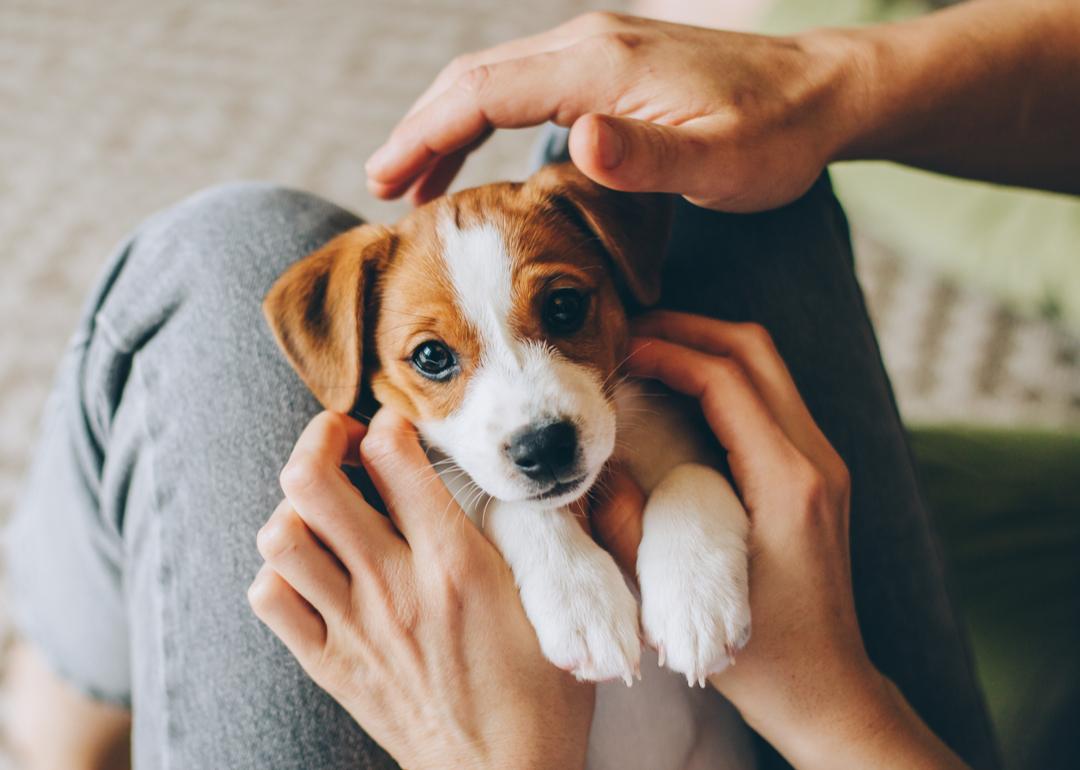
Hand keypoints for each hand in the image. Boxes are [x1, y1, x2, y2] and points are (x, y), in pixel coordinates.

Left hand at [247, 409, 593, 769]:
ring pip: (281, 535)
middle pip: (312, 480)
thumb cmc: (541, 694)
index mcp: (456, 563)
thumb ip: (554, 535)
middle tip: (345, 440)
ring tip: (327, 506)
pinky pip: (270, 598)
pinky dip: (281, 571)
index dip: (390, 421)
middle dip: (320, 437)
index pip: (393, 455)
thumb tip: (549, 482)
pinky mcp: (330, 663)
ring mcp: (354, 627)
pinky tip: (315, 568)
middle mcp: (395, 586)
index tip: (400, 426)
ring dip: (297, 507)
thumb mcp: (560, 606)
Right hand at [365, 12, 860, 210]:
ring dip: (449, 126)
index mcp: (600, 65)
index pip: (483, 92)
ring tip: (417, 184)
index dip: (426, 136)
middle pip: (474, 78)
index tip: (385, 183)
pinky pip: (527, 86)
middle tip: (382, 189)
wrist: (825, 91)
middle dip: (421, 131)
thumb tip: (573, 139)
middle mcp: (589, 44)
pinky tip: (487, 160)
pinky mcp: (612, 66)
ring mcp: (599, 49)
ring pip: (496, 79)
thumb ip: (644, 156)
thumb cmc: (777, 136)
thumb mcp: (719, 160)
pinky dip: (488, 120)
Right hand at [614, 311, 968, 769]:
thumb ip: (630, 530)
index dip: (668, 351)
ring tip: (647, 352)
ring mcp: (822, 464)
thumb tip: (595, 471)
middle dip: (689, 329)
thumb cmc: (764, 658)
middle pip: (755, 351)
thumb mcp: (682, 600)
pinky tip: (678, 394)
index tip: (619, 349)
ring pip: (766, 367)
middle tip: (629, 332)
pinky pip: (769, 398)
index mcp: (788, 482)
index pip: (727, 379)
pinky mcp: (814, 475)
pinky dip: (722, 378)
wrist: (829, 690)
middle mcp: (815, 460)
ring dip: (706, 348)